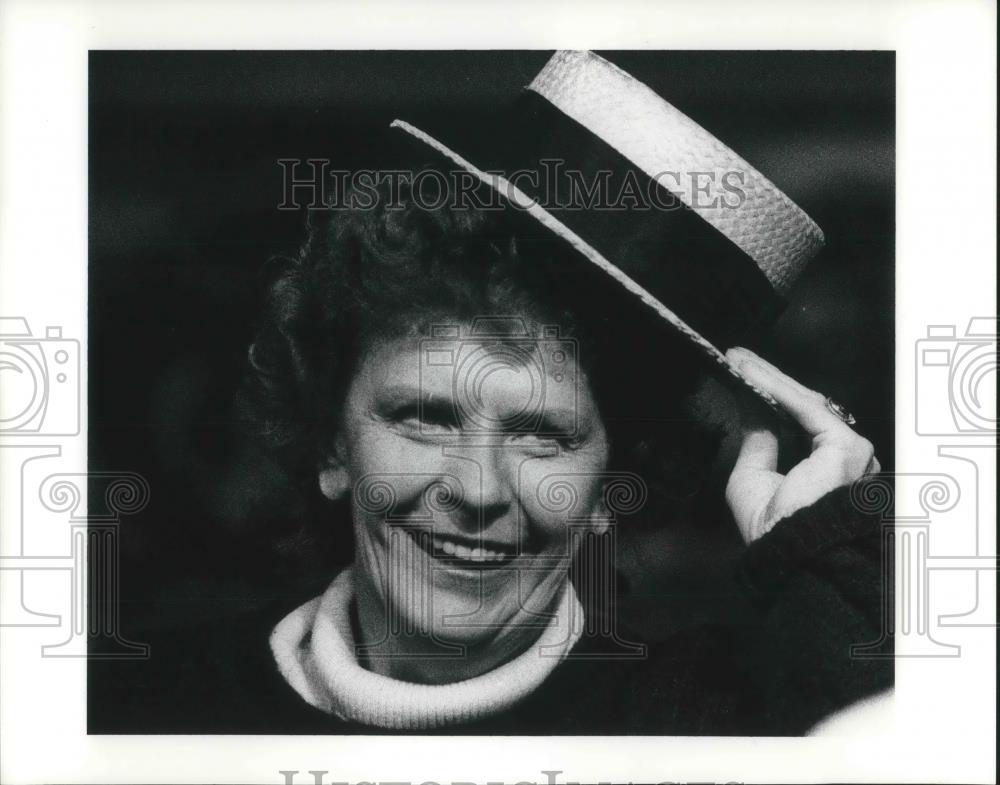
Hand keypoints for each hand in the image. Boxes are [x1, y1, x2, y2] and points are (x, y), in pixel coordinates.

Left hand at [723, 347, 879, 543]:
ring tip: (737, 360)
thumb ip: (758, 439)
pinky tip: (749, 373)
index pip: (796, 420)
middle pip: (800, 406)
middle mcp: (842, 456)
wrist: (785, 551)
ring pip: (802, 402)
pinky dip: (774, 387)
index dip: (767, 395)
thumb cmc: (770, 526)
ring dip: (766, 377)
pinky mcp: (846, 445)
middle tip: (736, 357)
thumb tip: (752, 408)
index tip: (740, 375)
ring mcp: (849, 449)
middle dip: (765, 378)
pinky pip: (804, 407)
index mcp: (823, 466)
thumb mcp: (753, 474)